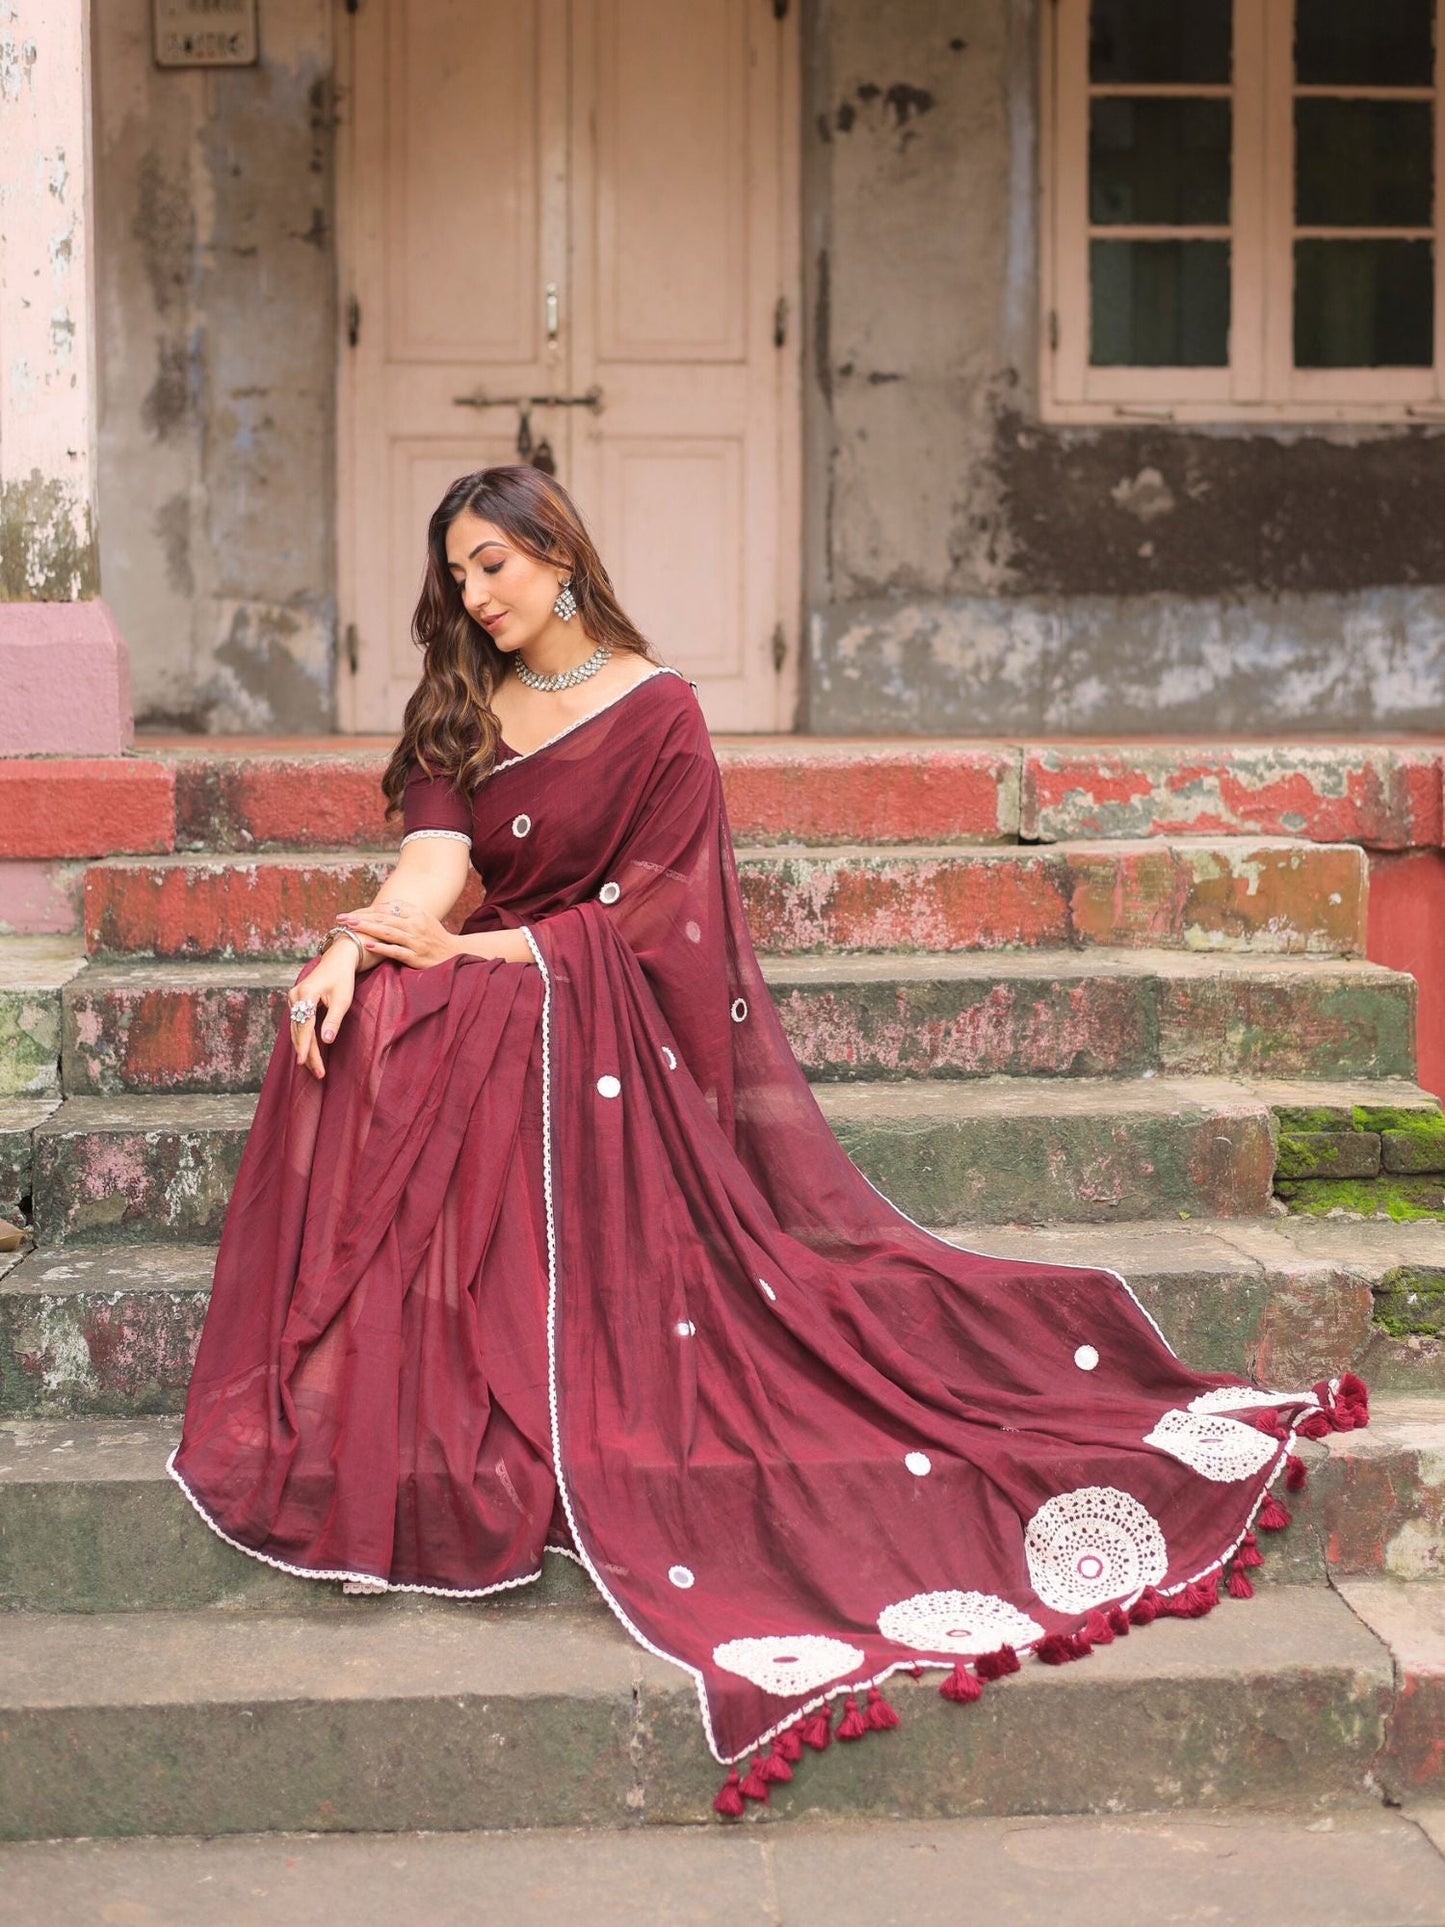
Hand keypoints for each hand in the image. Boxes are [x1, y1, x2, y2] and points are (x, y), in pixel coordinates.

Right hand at [286, 941, 358, 1079]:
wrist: (338, 959)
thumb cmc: (343, 979)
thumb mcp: (342, 1000)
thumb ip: (334, 1020)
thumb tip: (326, 1041)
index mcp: (306, 994)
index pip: (304, 1025)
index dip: (305, 1045)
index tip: (304, 1062)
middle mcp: (295, 996)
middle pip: (299, 1031)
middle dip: (308, 1053)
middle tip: (318, 1073)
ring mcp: (293, 998)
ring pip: (297, 1029)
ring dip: (305, 1048)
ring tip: (315, 1068)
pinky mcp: (296, 1001)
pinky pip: (298, 1024)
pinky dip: (303, 1039)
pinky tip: (309, 1053)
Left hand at [336, 900, 459, 969]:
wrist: (455, 954)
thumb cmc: (435, 937)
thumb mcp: (423, 919)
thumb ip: (404, 913)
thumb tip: (380, 910)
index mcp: (415, 913)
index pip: (386, 909)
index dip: (367, 910)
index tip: (350, 914)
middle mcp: (415, 924)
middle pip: (383, 918)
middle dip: (360, 917)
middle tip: (341, 918)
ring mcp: (416, 940)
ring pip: (387, 931)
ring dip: (367, 928)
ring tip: (349, 927)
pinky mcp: (416, 956)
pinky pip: (396, 950)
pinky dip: (381, 947)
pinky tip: (368, 945)